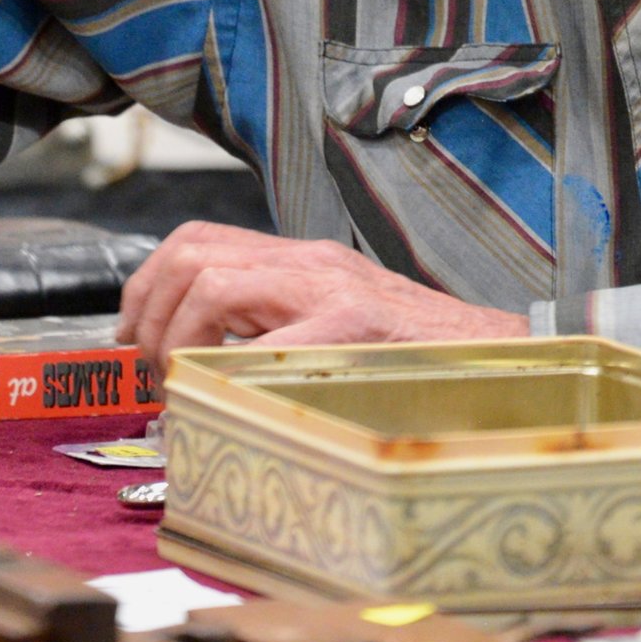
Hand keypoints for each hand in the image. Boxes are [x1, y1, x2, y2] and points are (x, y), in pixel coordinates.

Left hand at [118, 222, 522, 375]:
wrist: (506, 358)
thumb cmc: (421, 361)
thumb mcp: (338, 331)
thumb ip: (278, 334)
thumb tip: (201, 373)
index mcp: (302, 261)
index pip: (196, 240)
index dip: (146, 287)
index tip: (134, 338)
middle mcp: (311, 263)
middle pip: (190, 252)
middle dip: (148, 313)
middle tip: (151, 369)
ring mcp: (333, 290)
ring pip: (213, 282)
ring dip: (177, 339)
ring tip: (182, 385)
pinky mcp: (356, 327)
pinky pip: (268, 342)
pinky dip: (229, 371)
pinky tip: (228, 400)